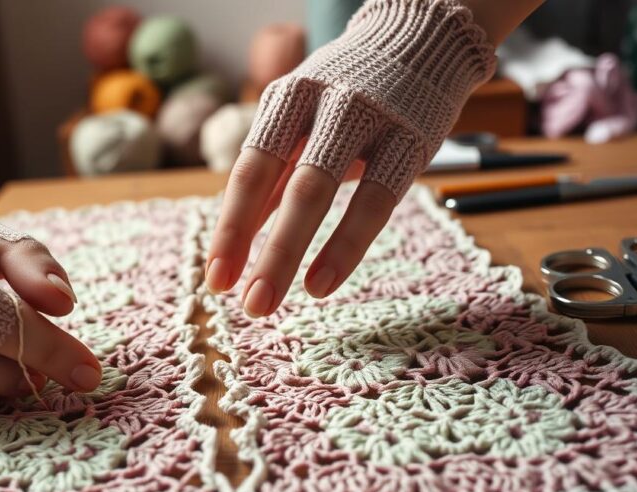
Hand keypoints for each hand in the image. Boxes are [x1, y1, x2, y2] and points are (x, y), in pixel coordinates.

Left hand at [204, 0, 496, 316]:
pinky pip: (376, 200)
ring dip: (292, 252)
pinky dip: (345, 246)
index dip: (231, 228)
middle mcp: (321, 104)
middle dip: (262, 250)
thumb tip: (234, 241)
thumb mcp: (300, 124)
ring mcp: (368, 119)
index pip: (249, 170)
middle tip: (247, 306)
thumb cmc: (346, 97)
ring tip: (271, 301)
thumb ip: (272, 179)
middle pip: (284, 185)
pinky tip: (321, 282)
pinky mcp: (410, 139)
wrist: (421, 40)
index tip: (215, 279)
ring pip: (321, 190)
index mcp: (285, 101)